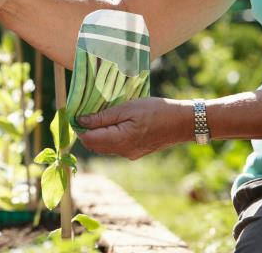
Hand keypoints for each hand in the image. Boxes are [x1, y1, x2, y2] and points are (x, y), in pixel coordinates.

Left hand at [77, 97, 192, 159]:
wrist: (183, 122)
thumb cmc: (156, 111)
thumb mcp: (127, 108)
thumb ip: (102, 116)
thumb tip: (81, 121)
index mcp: (119, 140)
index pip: (88, 139)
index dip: (80, 127)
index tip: (78, 113)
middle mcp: (122, 151)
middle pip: (93, 145)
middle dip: (87, 131)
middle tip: (88, 113)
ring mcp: (129, 154)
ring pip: (103, 146)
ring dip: (98, 134)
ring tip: (102, 116)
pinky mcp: (135, 153)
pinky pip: (115, 146)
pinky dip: (109, 136)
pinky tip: (115, 123)